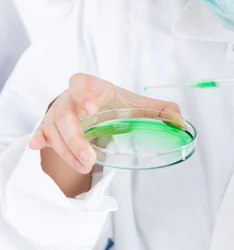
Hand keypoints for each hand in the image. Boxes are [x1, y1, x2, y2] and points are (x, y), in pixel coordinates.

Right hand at [29, 73, 181, 174]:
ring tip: (84, 166)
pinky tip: (37, 145)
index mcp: (91, 86)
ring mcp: (57, 113)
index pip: (81, 82)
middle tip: (89, 159)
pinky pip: (41, 132)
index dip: (84, 93)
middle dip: (75, 138)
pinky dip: (39, 139)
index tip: (92, 109)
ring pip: (54, 130)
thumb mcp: (133, 104)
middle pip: (65, 115)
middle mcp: (69, 98)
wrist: (91, 106)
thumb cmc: (112, 103)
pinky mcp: (49, 128)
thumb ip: (158, 110)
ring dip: (66, 151)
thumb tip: (181, 120)